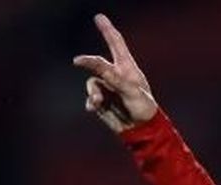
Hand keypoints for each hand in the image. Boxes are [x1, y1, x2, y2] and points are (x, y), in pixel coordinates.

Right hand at [72, 13, 157, 131]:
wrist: (141, 130)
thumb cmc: (143, 108)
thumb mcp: (130, 90)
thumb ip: (112, 75)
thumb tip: (93, 64)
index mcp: (127, 68)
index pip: (116, 44)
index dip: (107, 30)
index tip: (99, 17)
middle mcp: (116, 75)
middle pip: (98, 63)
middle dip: (89, 61)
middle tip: (77, 60)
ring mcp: (108, 88)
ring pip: (92, 83)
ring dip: (94, 93)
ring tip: (99, 102)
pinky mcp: (102, 101)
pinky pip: (90, 97)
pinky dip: (91, 102)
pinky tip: (93, 108)